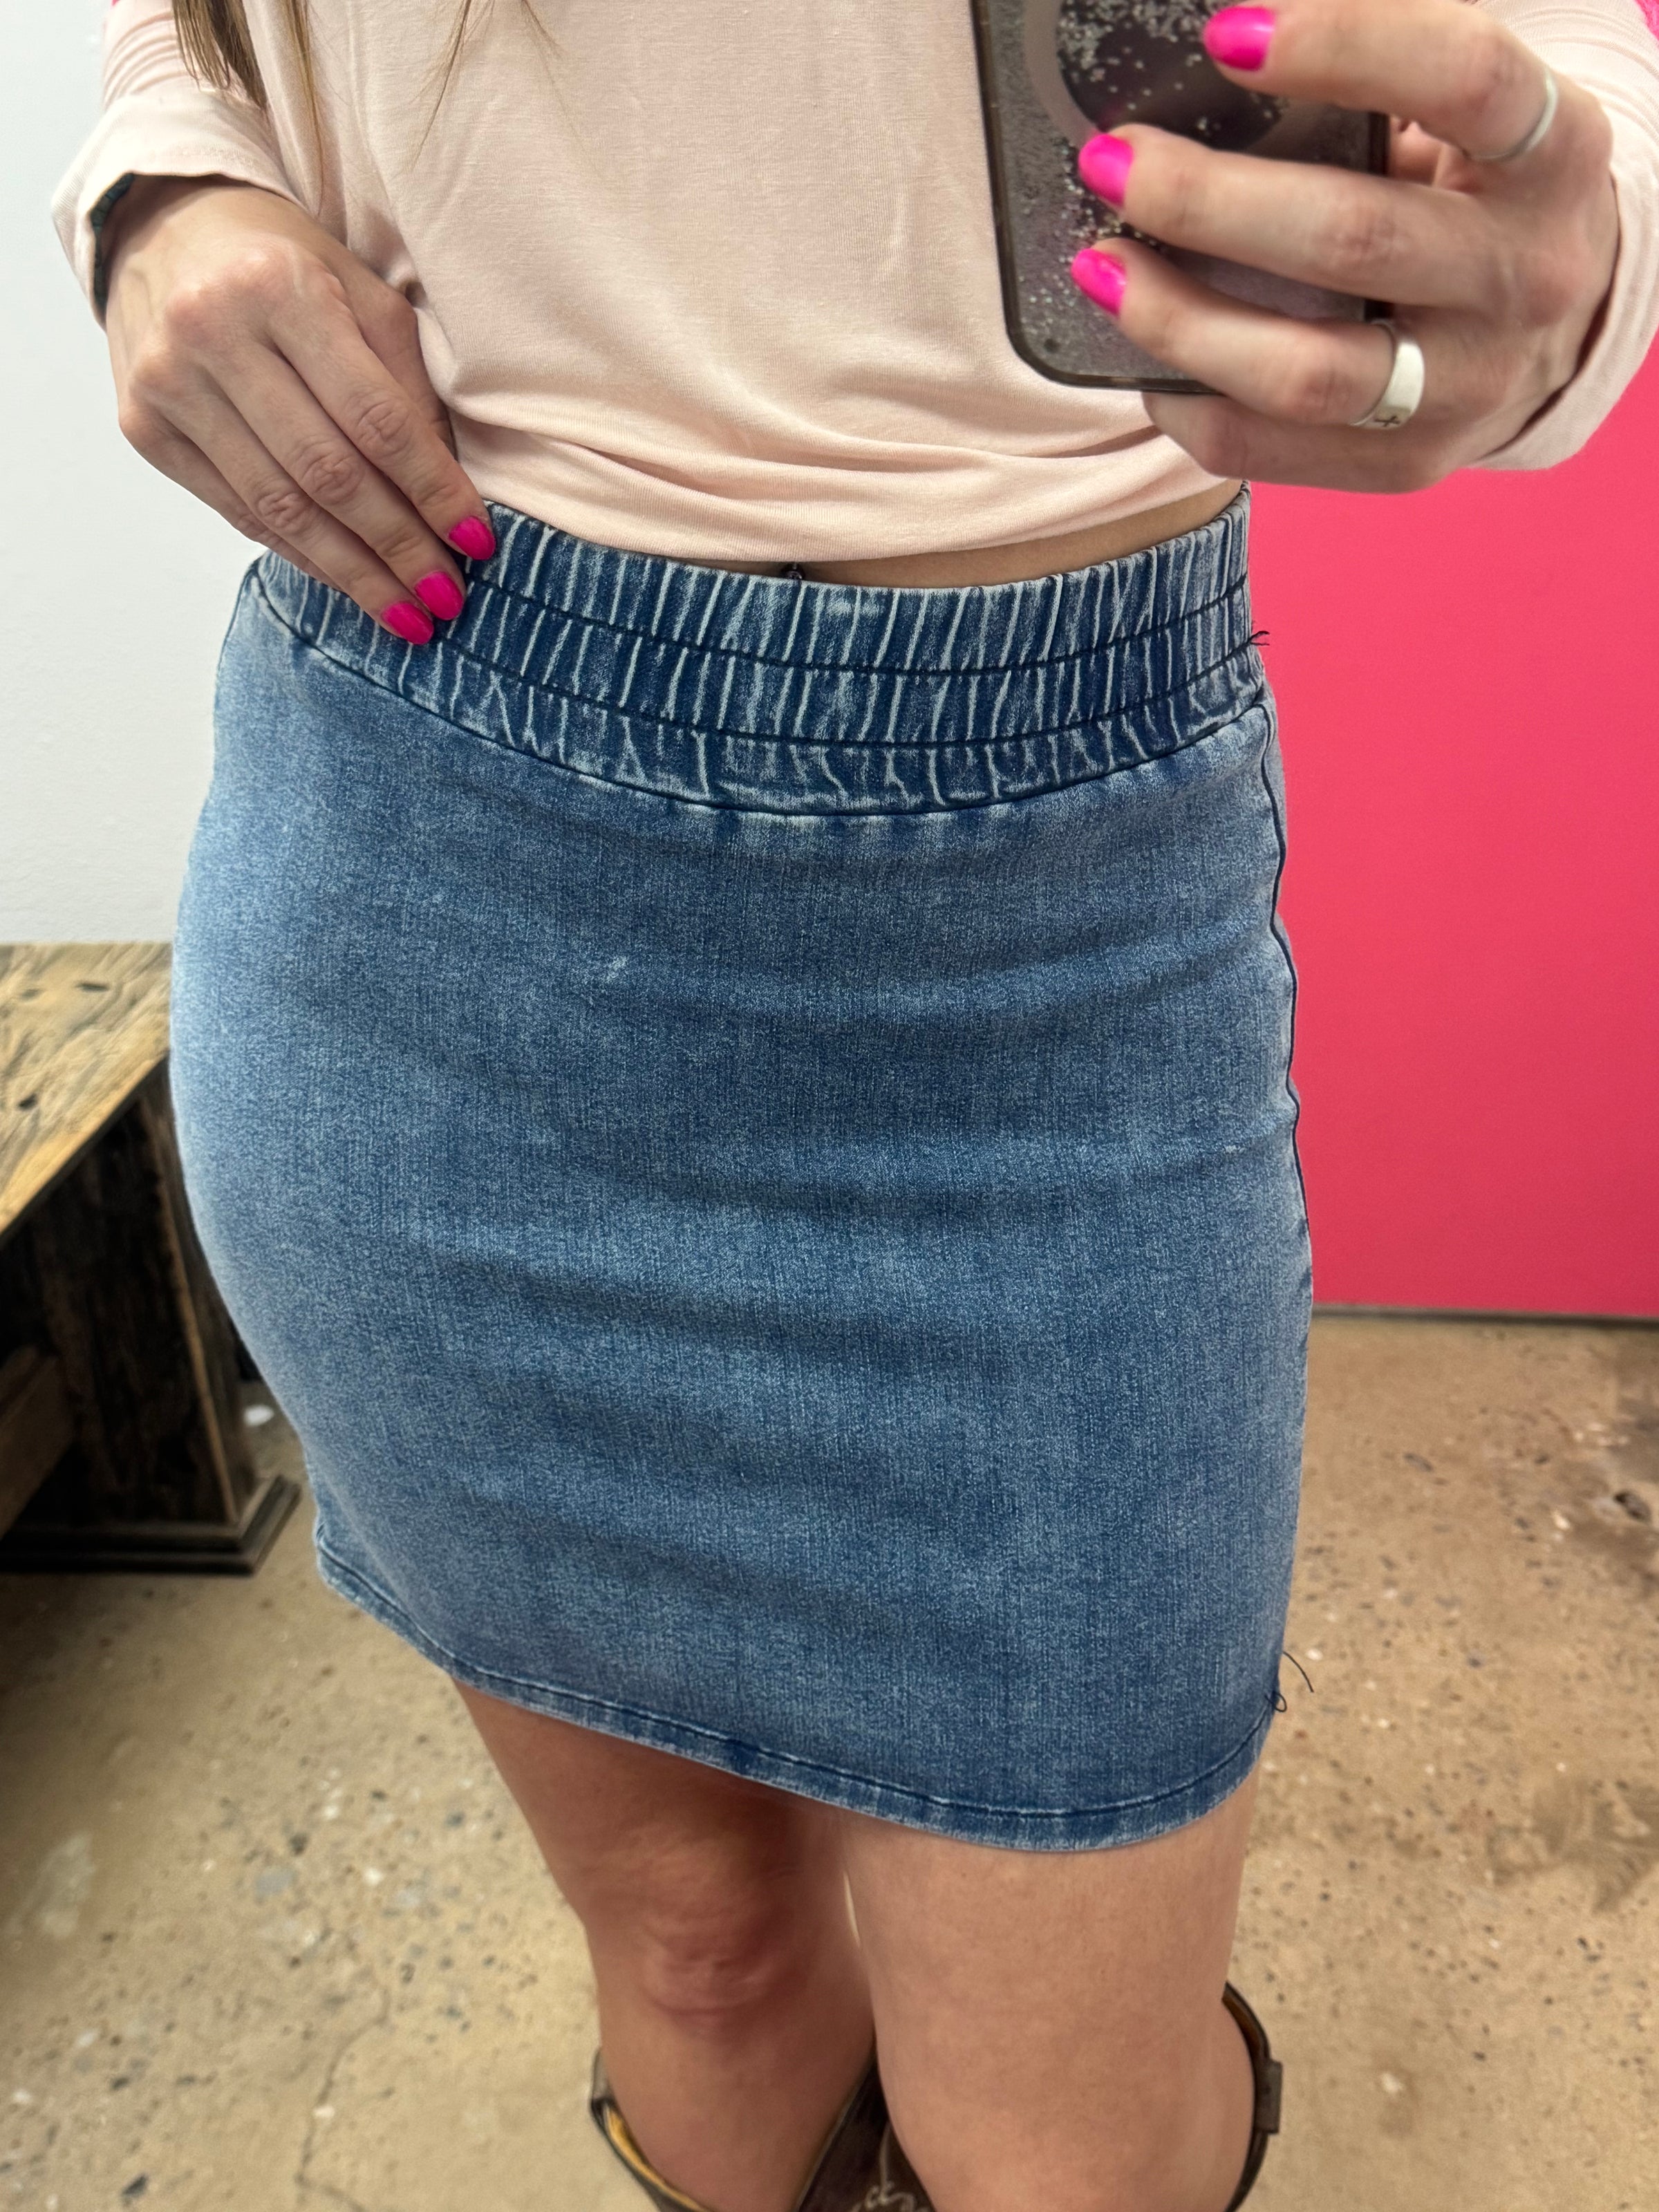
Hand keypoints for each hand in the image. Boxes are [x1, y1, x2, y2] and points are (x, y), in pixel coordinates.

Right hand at [102, 176, 494, 638]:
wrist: (166, 232)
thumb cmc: (287, 266)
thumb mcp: (363, 296)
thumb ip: (408, 385)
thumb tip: (451, 496)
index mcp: (280, 288)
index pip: (376, 417)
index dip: (432, 489)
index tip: (476, 543)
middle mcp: (213, 333)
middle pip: (327, 472)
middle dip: (398, 546)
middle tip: (447, 598)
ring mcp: (169, 384)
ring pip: (280, 506)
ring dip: (354, 572)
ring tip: (408, 613)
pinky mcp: (145, 427)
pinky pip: (238, 512)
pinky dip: (302, 555)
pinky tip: (349, 582)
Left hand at [1069, 0, 1620, 486]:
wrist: (1559, 330)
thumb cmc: (1478, 192)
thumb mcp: (1467, 121)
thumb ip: (1375, 83)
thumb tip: (1226, 44)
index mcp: (1554, 153)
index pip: (1464, 77)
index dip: (1344, 46)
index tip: (1227, 35)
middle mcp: (1524, 276)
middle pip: (1352, 238)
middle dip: (1209, 199)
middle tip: (1115, 161)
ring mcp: (1470, 387)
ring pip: (1305, 371)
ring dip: (1180, 320)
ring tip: (1101, 267)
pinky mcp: (1412, 465)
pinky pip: (1269, 448)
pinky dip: (1188, 401)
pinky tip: (1142, 355)